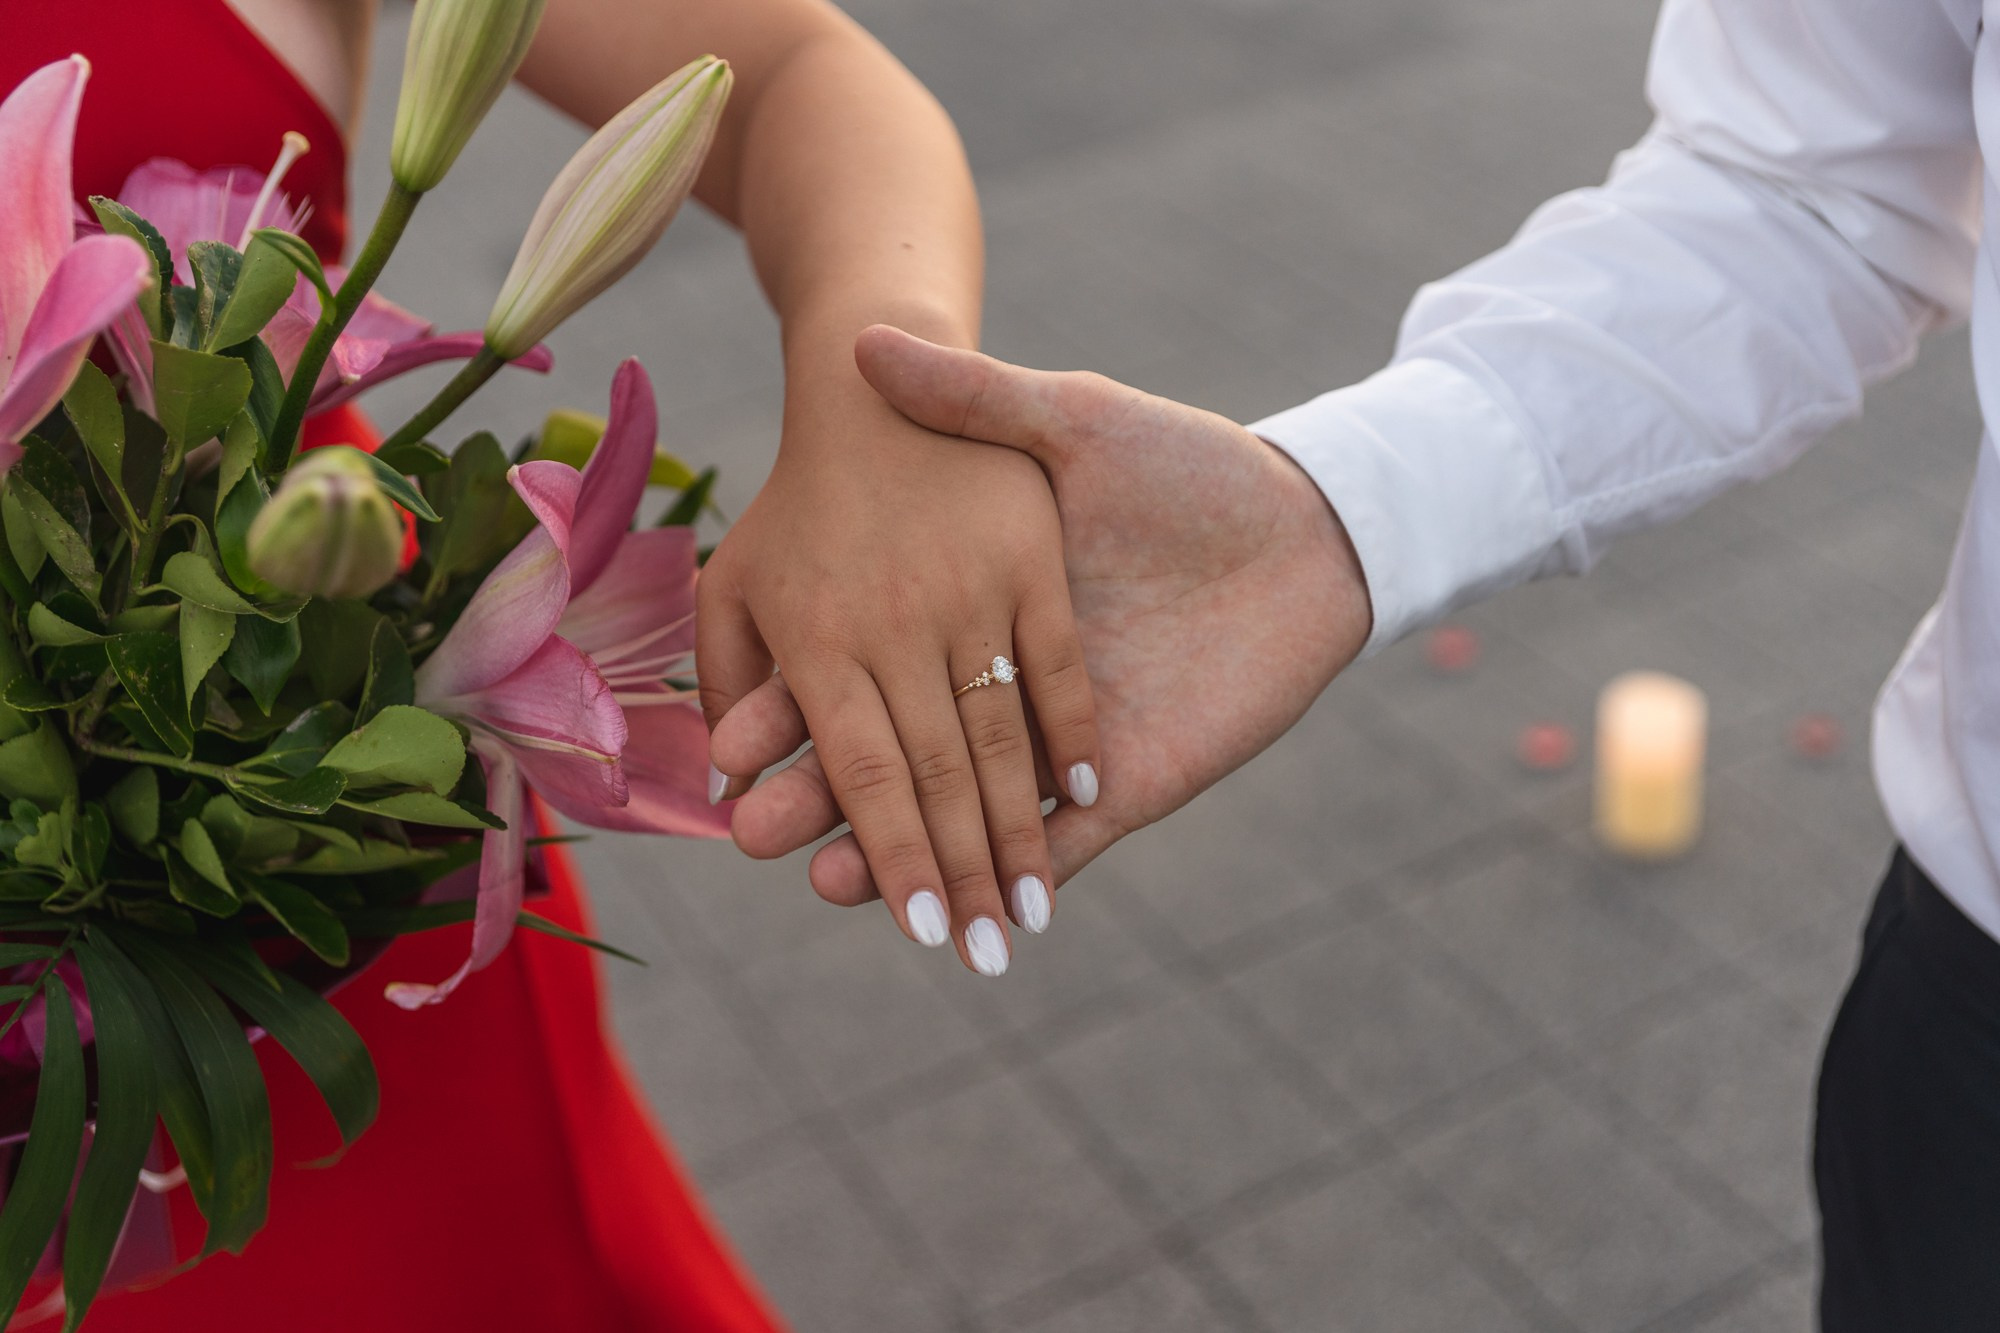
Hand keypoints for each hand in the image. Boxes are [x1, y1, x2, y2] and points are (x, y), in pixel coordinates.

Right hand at [715, 326, 1371, 915]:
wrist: (1301, 524)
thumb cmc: (1182, 466)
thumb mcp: (1071, 422)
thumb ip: (975, 398)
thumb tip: (866, 346)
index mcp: (967, 611)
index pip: (859, 674)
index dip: (792, 710)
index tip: (729, 744)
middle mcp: (998, 686)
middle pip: (894, 759)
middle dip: (821, 802)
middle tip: (751, 839)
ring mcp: (1063, 742)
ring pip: (964, 815)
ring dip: (897, 855)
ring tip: (823, 884)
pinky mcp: (1131, 779)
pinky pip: (1067, 836)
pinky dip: (1012, 865)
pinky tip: (947, 899)